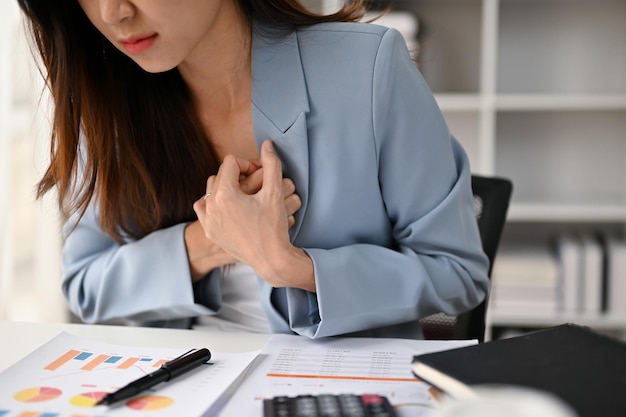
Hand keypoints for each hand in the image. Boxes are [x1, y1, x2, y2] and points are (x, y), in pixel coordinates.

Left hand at [194, 140, 313, 290]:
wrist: (271, 259)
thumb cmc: (273, 227)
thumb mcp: (275, 193)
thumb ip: (271, 164)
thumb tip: (267, 144)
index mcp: (225, 194)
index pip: (231, 163)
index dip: (249, 163)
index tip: (262, 175)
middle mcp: (211, 206)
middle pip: (221, 174)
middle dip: (238, 174)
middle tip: (256, 184)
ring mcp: (208, 220)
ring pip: (210, 189)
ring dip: (225, 186)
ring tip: (244, 194)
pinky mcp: (209, 231)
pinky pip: (202, 207)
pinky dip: (212, 202)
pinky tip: (226, 206)